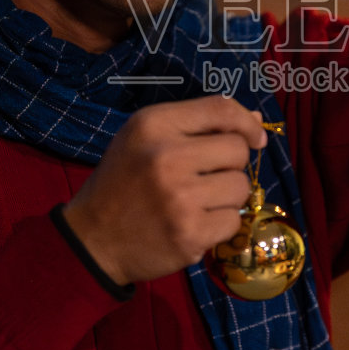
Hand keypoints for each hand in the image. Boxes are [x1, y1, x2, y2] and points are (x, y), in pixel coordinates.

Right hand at [62, 97, 266, 285]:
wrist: (92, 239)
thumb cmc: (123, 183)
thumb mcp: (146, 140)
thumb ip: (198, 126)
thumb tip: (256, 123)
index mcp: (153, 125)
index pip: (221, 109)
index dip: (246, 122)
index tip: (255, 137)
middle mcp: (167, 157)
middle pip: (237, 150)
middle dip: (230, 165)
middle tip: (205, 178)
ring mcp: (180, 198)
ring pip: (241, 187)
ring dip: (226, 197)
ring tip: (196, 203)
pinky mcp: (190, 234)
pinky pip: (233, 221)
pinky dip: (219, 225)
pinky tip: (194, 225)